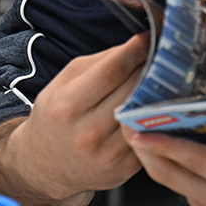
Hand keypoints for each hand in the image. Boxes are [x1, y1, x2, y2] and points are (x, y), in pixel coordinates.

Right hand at [0, 33, 148, 205]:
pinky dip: (154, 116)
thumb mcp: (61, 84)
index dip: (135, 50)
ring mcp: (109, 153)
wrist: (45, 166)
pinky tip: (155, 104)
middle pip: (133, 89)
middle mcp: (89, 132)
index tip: (149, 37)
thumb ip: (96, 63)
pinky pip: (147, 134)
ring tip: (160, 77)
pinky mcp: (125, 168)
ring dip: (156, 91)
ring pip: (144, 111)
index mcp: (68, 106)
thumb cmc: (55, 118)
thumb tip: (133, 46)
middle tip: (160, 53)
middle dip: (149, 66)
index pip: (112, 70)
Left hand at [124, 116, 205, 205]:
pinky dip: (159, 158)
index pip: (196, 162)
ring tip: (129, 119)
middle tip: (123, 114)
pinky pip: (173, 178)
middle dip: (142, 146)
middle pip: (167, 172)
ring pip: (165, 177)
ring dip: (145, 152)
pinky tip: (151, 134)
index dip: (166, 145)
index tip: (140, 131)